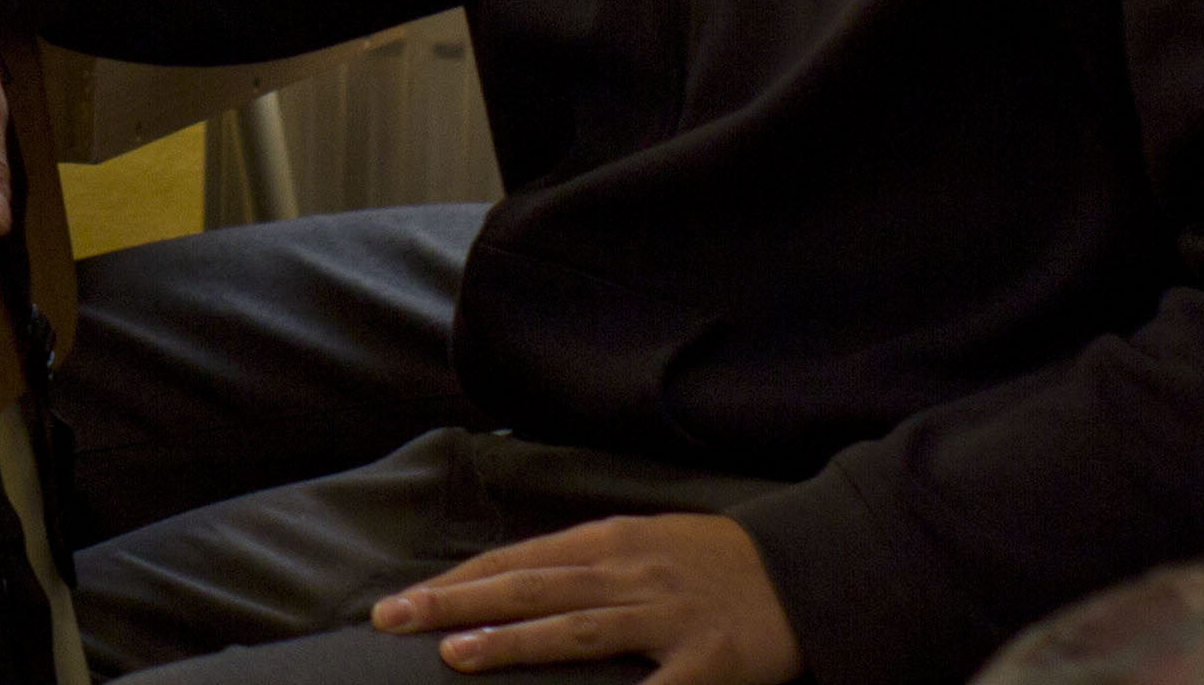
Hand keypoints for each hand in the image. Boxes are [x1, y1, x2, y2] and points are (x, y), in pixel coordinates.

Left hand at [377, 511, 800, 682]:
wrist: (807, 568)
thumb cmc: (716, 562)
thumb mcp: (644, 546)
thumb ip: (584, 566)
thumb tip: (514, 586)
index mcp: (610, 543)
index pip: (518, 561)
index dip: (460, 580)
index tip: (407, 599)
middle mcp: (628, 572)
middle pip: (529, 587)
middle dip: (457, 603)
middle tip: (396, 617)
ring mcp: (666, 616)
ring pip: (575, 627)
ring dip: (512, 641)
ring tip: (456, 653)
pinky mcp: (707, 660)